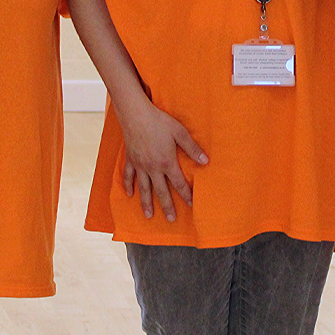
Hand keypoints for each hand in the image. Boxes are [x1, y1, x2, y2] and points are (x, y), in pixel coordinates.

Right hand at [115, 96, 207, 221]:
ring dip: (146, 203)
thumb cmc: (159, 121)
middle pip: (161, 191)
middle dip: (167, 206)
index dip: (186, 195)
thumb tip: (205, 161)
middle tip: (171, 219)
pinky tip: (129, 194)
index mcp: (167, 162)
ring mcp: (140, 165)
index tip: (192, 204)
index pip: (179, 183)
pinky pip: (128, 176)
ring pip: (143, 188)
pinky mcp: (130, 159)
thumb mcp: (180, 132)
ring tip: (148, 215)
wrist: (135, 114)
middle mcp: (153, 168)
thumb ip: (192, 148)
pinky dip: (128, 185)